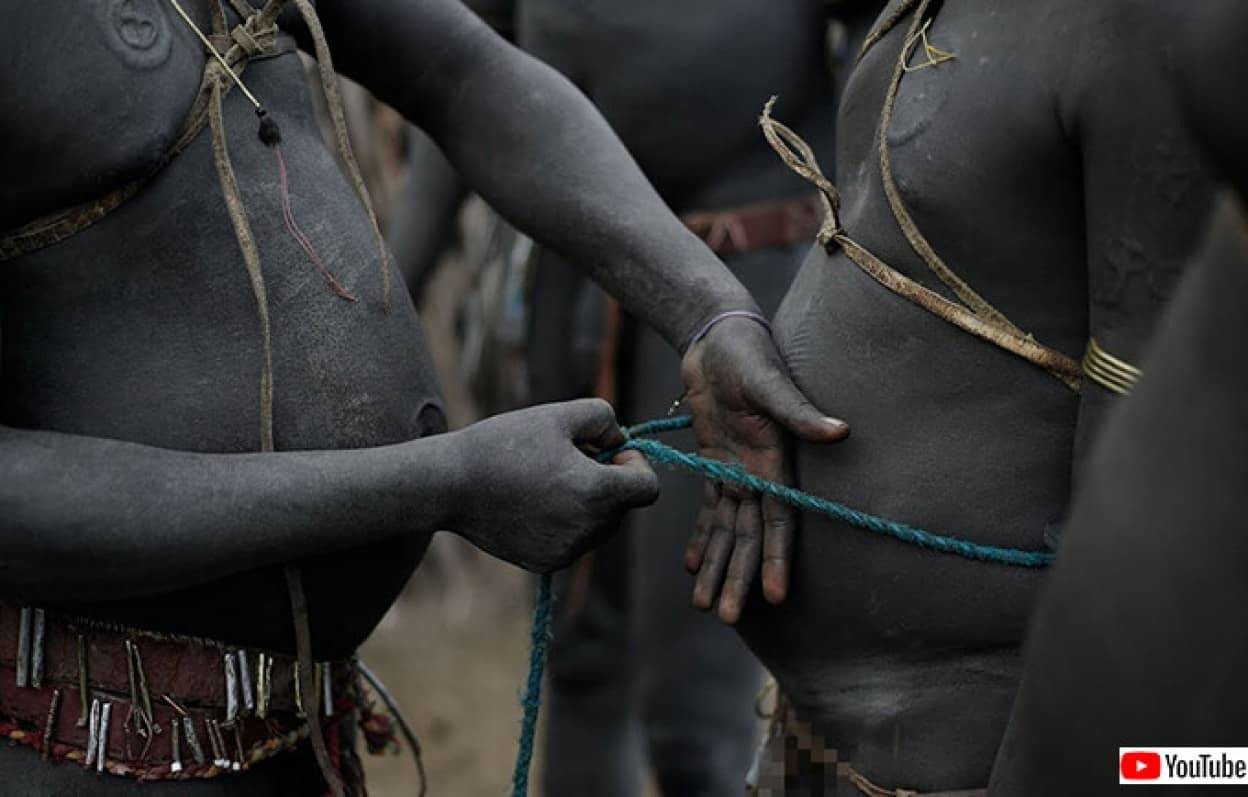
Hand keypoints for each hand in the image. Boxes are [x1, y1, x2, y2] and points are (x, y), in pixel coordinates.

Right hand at [449, 399, 658, 572]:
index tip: (607, 451)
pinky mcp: (546, 563)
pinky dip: (565, 521)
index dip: (636, 464)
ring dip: (588, 501)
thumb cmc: (505, 444)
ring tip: (547, 478)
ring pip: (600, 525)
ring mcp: (567, 552)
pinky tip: (532, 501)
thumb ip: (604, 419)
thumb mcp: (558, 415)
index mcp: (597, 493)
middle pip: (623, 506)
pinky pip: (574, 540)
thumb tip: (620, 442)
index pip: (648, 487)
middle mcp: (588, 530)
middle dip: (608, 479)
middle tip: (569, 457)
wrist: (450, 485)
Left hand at [680, 317, 847, 622]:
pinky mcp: (714, 460)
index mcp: (775, 459)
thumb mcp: (770, 380)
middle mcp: (758, 472)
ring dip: (719, 566)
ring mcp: (736, 468)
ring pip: (728, 530)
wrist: (719, 335)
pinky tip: (694, 567)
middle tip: (725, 618)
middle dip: (739, 575)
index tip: (774, 596)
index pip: (778, 519)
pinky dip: (703, 536)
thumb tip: (839, 430)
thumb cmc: (748, 354)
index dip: (776, 557)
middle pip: (749, 536)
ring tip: (706, 606)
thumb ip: (798, 410)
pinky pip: (710, 507)